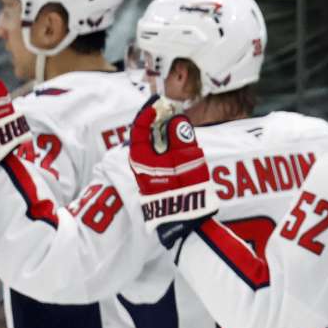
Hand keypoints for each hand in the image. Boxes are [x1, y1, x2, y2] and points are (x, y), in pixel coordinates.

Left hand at [128, 95, 216, 249]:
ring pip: (153, 148)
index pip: (139, 131)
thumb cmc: (187, 193)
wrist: (188, 223)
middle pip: (145, 138)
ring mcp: (149, 175)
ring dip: (163, 135)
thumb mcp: (187, 161)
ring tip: (176, 125)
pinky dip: (167, 148)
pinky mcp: (158, 182)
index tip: (158, 104)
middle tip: (170, 112)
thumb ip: (181, 138)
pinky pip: (160, 159)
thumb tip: (175, 120)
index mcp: (142, 160)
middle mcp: (142, 167)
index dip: (148, 114)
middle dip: (157, 123)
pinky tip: (179, 146)